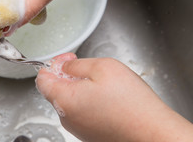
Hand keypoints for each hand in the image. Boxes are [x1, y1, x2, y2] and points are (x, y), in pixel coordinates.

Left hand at [36, 53, 192, 141]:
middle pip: (55, 91)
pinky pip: (81, 113)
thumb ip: (75, 65)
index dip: (52, 64)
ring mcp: (78, 128)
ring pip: (69, 102)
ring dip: (78, 88)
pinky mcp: (90, 134)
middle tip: (84, 67)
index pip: (42, 80)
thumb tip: (63, 67)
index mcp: (64, 100)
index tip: (66, 59)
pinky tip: (106, 98)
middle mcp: (66, 118)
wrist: (152, 133)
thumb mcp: (101, 67)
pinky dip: (87, 101)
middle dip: (66, 75)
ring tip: (99, 82)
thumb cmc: (130, 102)